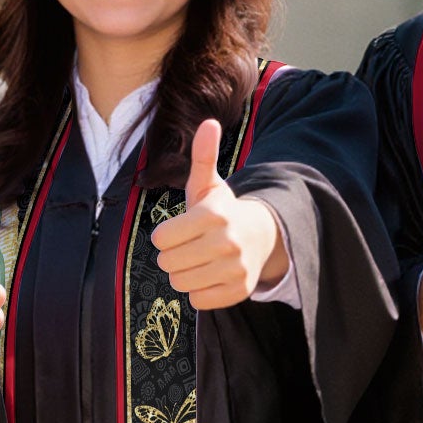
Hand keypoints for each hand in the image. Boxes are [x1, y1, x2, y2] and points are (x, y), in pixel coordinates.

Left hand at [149, 118, 284, 309]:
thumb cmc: (222, 210)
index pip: (161, 239)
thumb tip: (209, 122)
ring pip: (181, 284)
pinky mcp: (239, 291)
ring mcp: (235, 269)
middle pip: (168, 263)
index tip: (179, 230)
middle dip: (172, 256)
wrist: (261, 236)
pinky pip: (198, 300)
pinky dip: (199, 291)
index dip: (164, 236)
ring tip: (198, 260)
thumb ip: (203, 156)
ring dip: (183, 274)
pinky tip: (210, 275)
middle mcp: (227, 243)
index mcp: (214, 215)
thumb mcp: (209, 184)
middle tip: (188, 247)